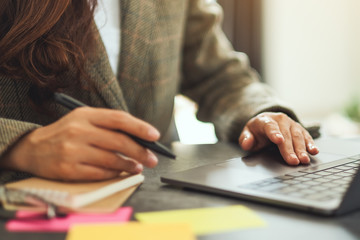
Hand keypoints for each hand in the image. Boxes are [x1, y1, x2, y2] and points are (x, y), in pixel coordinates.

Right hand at [1, 107, 159, 180]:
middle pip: (119, 141)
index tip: (155, 136)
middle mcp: (79, 130)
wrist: (32, 148)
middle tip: (152, 158)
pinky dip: (114, 174)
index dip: (140, 127)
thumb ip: (108, 125)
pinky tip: (120, 172)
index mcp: (85, 114)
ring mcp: (72, 150)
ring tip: (138, 167)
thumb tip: (139, 138)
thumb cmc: (66, 133)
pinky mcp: (68, 169)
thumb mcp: (83, 120)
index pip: (119, 119)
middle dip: (140, 151)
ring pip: (111, 159)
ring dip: (129, 165)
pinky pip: (99, 173)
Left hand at [239, 112, 318, 164]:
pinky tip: (314, 151)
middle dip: (290, 149)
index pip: (270, 127)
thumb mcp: (247, 134)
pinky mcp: (300, 129)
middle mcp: (280, 120)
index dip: (274, 133)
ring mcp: (291, 124)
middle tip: (293, 161)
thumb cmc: (256, 131)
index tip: (279, 141)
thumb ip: (245, 139)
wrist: (266, 121)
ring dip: (302, 149)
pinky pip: (306, 136)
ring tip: (304, 160)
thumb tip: (246, 143)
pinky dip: (310, 144)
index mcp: (265, 120)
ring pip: (297, 136)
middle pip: (286, 135)